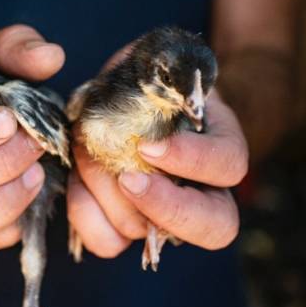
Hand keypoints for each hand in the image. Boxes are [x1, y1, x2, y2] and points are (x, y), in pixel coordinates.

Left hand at [67, 55, 247, 257]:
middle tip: (128, 179)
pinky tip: (76, 181)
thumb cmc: (146, 80)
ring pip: (147, 232)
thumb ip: (167, 70)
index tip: (149, 145)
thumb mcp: (162, 64)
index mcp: (221, 147)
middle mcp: (203, 192)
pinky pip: (109, 242)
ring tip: (86, 153)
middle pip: (214, 227)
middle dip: (167, 207)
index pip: (229, 166)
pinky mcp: (125, 227)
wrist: (120, 102)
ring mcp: (163, 216)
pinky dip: (86, 215)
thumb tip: (162, 80)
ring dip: (108, 193)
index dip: (193, 161)